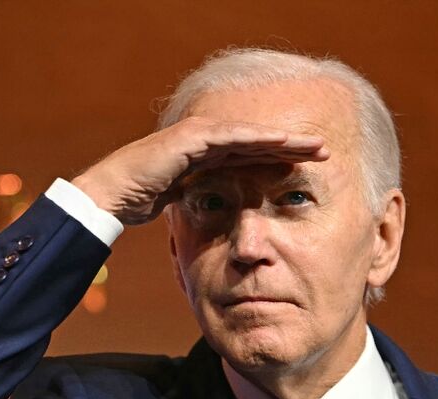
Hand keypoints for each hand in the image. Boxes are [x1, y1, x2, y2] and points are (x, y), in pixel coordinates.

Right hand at [71, 116, 328, 224]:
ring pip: (252, 135)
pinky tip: (284, 140)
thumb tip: (218, 224)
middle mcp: (207, 142)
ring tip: (315, 145)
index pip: (253, 157)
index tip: (309, 170)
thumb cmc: (139, 201)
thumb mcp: (182, 205)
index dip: (281, 161)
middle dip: (292, 146)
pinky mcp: (193, 137)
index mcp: (208, 158)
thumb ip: (202, 204)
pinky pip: (233, 136)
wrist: (112, 194)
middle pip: (259, 142)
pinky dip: (259, 137)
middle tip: (325, 151)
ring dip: (285, 139)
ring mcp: (200, 135)